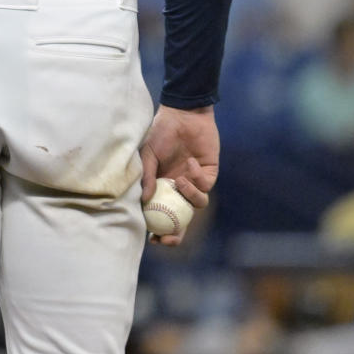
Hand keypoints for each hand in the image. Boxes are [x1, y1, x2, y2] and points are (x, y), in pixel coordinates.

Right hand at [140, 104, 218, 246]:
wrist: (183, 114)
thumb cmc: (160, 132)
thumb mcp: (147, 154)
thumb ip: (147, 177)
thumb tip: (145, 201)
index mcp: (161, 186)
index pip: (160, 214)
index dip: (157, 230)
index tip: (153, 239)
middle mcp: (177, 188)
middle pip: (181, 220)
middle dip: (177, 233)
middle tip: (171, 238)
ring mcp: (194, 182)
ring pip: (196, 205)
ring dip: (189, 197)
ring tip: (179, 180)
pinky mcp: (209, 174)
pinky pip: (205, 186)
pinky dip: (197, 177)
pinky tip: (190, 162)